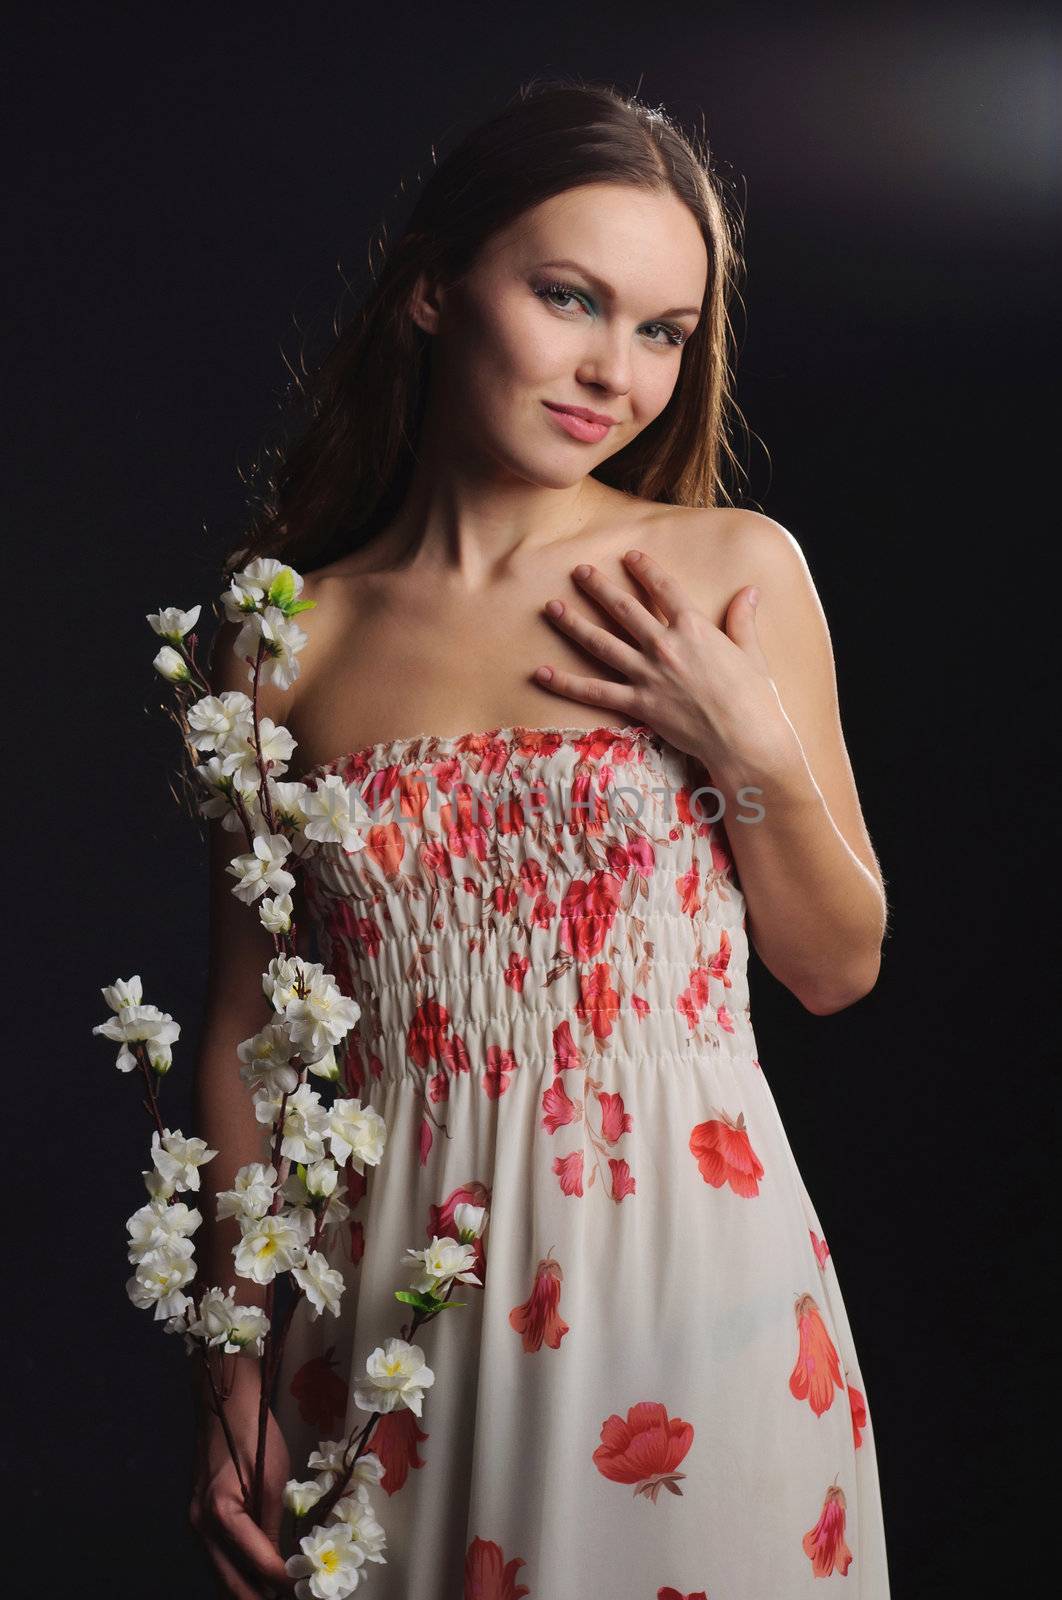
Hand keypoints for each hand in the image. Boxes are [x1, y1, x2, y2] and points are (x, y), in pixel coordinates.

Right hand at [189, 1361, 293, 1598]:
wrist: (224, 1404)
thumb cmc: (253, 1434)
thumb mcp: (273, 1479)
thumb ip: (274, 1524)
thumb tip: (283, 1562)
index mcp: (221, 1514)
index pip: (258, 1563)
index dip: (284, 1582)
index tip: (305, 1590)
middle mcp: (201, 1526)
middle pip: (230, 1584)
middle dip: (260, 1598)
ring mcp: (195, 1524)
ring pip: (221, 1576)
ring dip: (248, 1590)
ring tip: (277, 1594)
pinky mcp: (198, 1518)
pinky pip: (217, 1558)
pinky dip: (237, 1573)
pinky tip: (257, 1578)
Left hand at [535, 548, 797, 781]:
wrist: (745, 739)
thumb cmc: (755, 698)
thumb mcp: (751, 652)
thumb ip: (743, 619)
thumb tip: (749, 591)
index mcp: (694, 628)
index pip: (664, 588)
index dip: (645, 569)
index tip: (630, 556)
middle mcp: (665, 645)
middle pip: (623, 608)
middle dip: (598, 587)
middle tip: (578, 572)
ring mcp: (647, 675)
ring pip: (601, 643)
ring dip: (573, 624)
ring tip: (552, 608)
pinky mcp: (638, 704)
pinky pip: (594, 691)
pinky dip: (565, 683)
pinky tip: (541, 672)